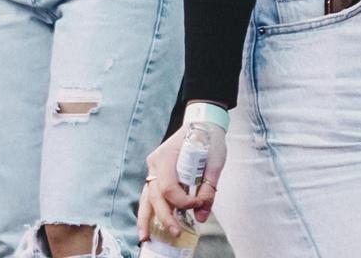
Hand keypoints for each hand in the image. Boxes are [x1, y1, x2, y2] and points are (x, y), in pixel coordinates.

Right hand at [137, 120, 226, 241]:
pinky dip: (149, 211)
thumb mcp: (215, 161)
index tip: (197, 204)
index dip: (182, 201)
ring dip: (146, 219)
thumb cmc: (209, 138)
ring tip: (145, 237)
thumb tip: (202, 215)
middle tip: (175, 232)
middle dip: (164, 217)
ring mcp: (153, 168)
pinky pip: (149, 195)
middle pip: (155, 196)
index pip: (169, 187)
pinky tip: (147, 226)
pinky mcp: (156, 174)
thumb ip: (208, 189)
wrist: (202, 123)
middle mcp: (155, 163)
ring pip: (146, 197)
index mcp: (167, 155)